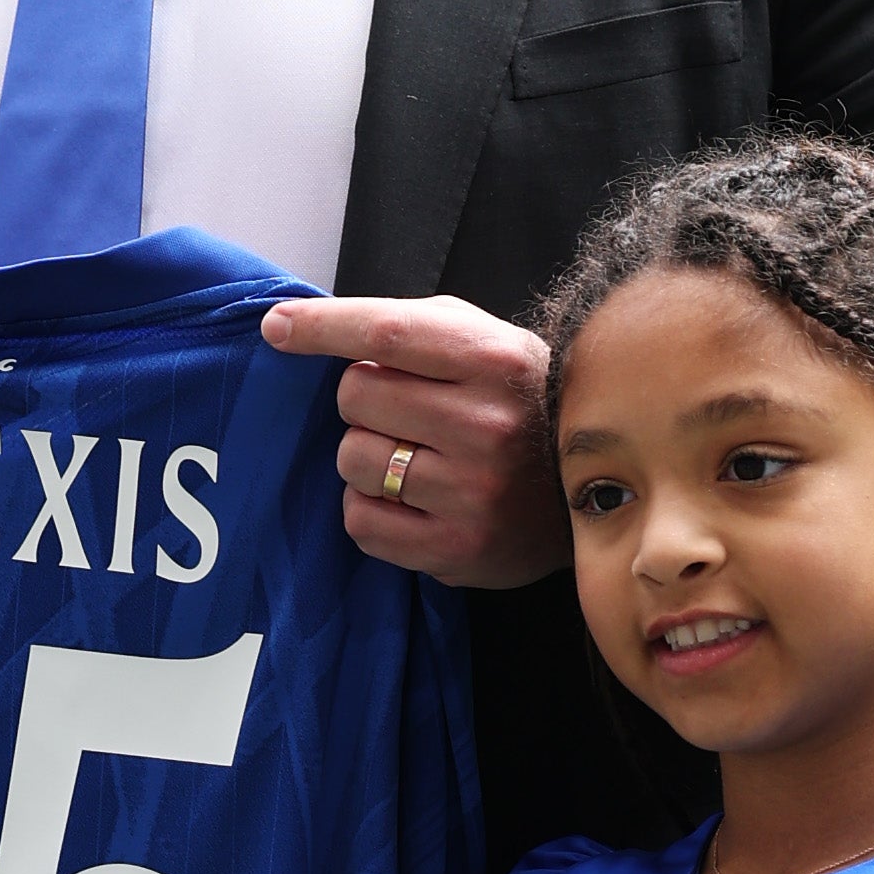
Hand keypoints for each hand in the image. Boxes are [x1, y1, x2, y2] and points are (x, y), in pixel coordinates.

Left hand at [261, 293, 565, 586]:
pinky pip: (360, 521)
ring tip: (413, 457)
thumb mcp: (486, 342)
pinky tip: (411, 500)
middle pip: (356, 395)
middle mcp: (487, 426)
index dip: (322, 327)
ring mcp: (473, 493)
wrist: (596, 486)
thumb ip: (408, 327)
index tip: (277, 327)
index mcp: (494, 361)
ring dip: (365, 456)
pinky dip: (370, 508)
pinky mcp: (458, 550)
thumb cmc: (517, 400)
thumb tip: (294, 324)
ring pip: (351, 460)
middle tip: (405, 411)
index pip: (388, 333)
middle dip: (364, 400)